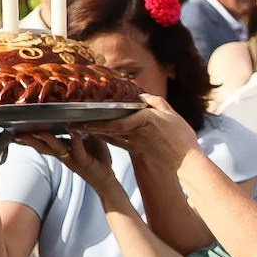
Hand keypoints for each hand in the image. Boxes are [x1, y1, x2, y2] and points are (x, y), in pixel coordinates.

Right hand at [18, 129, 118, 191]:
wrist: (106, 179)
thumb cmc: (95, 158)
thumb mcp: (86, 139)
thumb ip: (77, 128)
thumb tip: (72, 112)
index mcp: (60, 148)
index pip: (39, 141)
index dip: (26, 137)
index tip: (12, 130)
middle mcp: (62, 154)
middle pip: (41, 145)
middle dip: (28, 139)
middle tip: (15, 131)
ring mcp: (72, 158)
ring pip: (56, 148)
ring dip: (47, 139)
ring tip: (39, 131)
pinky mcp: (84, 161)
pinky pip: (78, 150)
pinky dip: (75, 141)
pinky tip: (73, 132)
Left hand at [84, 93, 199, 163]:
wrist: (185, 161)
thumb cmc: (181, 138)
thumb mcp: (172, 115)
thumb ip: (156, 103)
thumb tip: (142, 95)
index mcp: (145, 122)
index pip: (116, 123)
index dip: (97, 123)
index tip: (81, 121)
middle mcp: (136, 133)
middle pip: (108, 130)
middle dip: (89, 127)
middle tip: (71, 125)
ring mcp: (135, 142)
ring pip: (110, 136)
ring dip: (94, 132)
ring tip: (79, 128)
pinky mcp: (136, 149)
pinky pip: (117, 142)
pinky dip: (105, 138)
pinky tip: (97, 135)